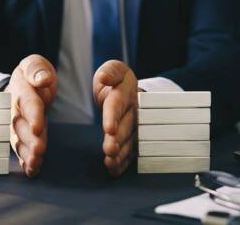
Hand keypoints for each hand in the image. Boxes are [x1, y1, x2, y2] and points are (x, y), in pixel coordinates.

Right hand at [5, 54, 56, 176]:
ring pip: (19, 140)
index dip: (33, 116)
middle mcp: (15, 109)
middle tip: (39, 152)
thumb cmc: (32, 74)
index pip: (28, 103)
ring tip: (35, 165)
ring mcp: (15, 124)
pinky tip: (32, 170)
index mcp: (20, 89)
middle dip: (29, 140)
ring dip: (27, 154)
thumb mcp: (35, 64)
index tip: (38, 128)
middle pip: (21, 126)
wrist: (20, 85)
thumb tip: (43, 79)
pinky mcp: (20, 136)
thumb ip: (37, 70)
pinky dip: (25, 160)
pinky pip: (21, 149)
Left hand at [93, 60, 137, 176]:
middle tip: (110, 150)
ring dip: (121, 153)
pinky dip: (123, 162)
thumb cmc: (117, 81)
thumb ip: (110, 71)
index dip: (113, 117)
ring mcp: (136, 126)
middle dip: (118, 139)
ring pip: (130, 141)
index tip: (109, 129)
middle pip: (126, 126)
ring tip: (110, 162)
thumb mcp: (114, 69)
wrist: (130, 91)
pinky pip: (131, 152)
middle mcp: (133, 111)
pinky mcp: (134, 138)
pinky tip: (114, 170)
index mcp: (125, 93)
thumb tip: (103, 78)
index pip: (117, 105)